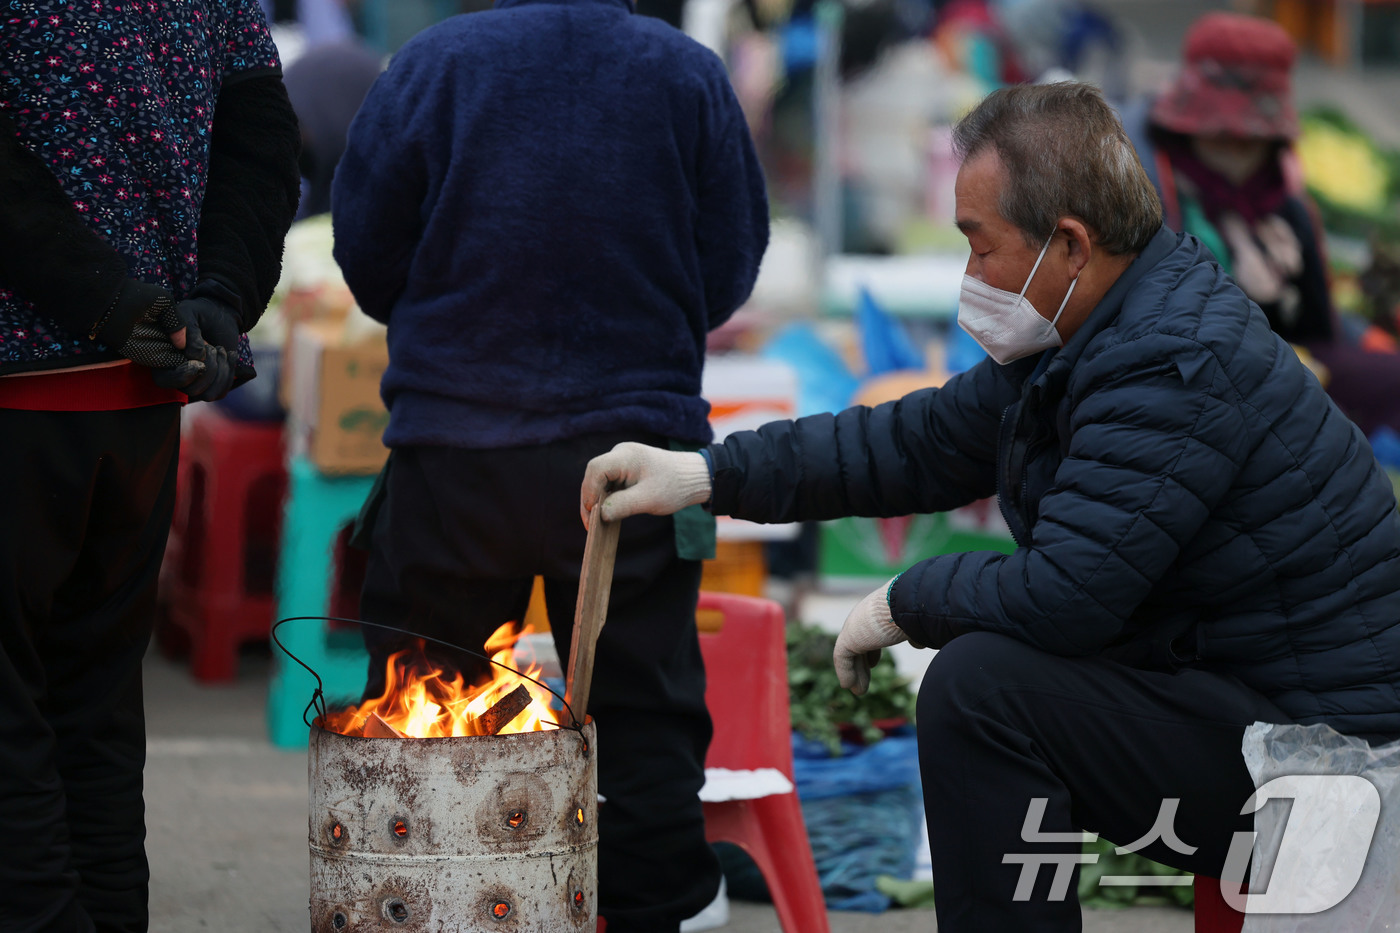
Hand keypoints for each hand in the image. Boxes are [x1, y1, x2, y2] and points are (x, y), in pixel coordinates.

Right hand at [117, 296, 233, 400]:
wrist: (219, 315)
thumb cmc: (198, 313)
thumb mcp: (189, 314)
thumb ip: (188, 331)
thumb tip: (194, 356)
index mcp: (162, 359)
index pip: (165, 381)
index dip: (183, 375)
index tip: (199, 362)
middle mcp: (177, 374)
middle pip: (191, 390)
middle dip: (208, 369)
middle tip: (211, 346)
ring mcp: (196, 381)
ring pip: (208, 394)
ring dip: (220, 371)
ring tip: (220, 348)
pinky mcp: (213, 383)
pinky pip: (221, 391)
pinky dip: (229, 373)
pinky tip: (229, 354)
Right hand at [580, 442, 711, 524]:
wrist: (693, 477)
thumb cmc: (674, 486)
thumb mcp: (648, 500)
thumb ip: (622, 506)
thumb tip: (599, 515)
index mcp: (626, 456)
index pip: (596, 469)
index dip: (590, 491)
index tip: (592, 513)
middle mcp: (621, 454)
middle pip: (594, 475)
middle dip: (589, 498)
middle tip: (590, 524)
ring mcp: (622, 461)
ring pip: (599, 480)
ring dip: (596, 499)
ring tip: (595, 523)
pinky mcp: (625, 469)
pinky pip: (608, 482)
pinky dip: (605, 497)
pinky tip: (606, 514)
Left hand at [834, 578, 912, 695]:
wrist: (909, 603)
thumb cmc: (917, 611)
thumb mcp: (918, 624)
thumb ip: (915, 634)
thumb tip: (920, 643)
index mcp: (878, 611)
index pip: (870, 632)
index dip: (871, 649)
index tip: (872, 663)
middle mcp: (864, 615)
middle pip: (858, 643)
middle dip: (861, 663)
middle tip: (862, 681)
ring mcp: (855, 625)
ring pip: (850, 652)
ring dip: (854, 672)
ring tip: (857, 691)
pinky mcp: (848, 637)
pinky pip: (842, 657)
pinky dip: (846, 672)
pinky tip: (848, 686)